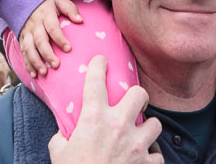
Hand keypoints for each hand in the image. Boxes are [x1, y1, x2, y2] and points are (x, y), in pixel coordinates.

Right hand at [19, 0, 81, 76]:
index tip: (69, 49)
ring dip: (36, 61)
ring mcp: (27, 32)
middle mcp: (35, 24)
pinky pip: (23, 52)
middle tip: (56, 65)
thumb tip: (80, 20)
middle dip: (47, 54)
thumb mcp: (60, 0)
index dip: (60, 39)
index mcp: (46, 14)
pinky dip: (28, 64)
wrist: (27, 0)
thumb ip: (70, 9)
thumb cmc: (49, 3)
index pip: (52, 28)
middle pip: (40, 41)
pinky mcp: (22, 39)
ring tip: (44, 73)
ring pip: (29, 48)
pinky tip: (34, 75)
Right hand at [48, 55, 163, 163]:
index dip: (99, 65)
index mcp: (94, 118)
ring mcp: (135, 145)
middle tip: (131, 103)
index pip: (96, 79)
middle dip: (137, 96)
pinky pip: (157, 156)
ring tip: (140, 133)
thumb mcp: (58, 153)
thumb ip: (62, 137)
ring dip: (148, 128)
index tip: (101, 61)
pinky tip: (143, 159)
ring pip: (155, 123)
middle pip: (140, 93)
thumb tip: (63, 133)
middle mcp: (118, 125)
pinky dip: (152, 158)